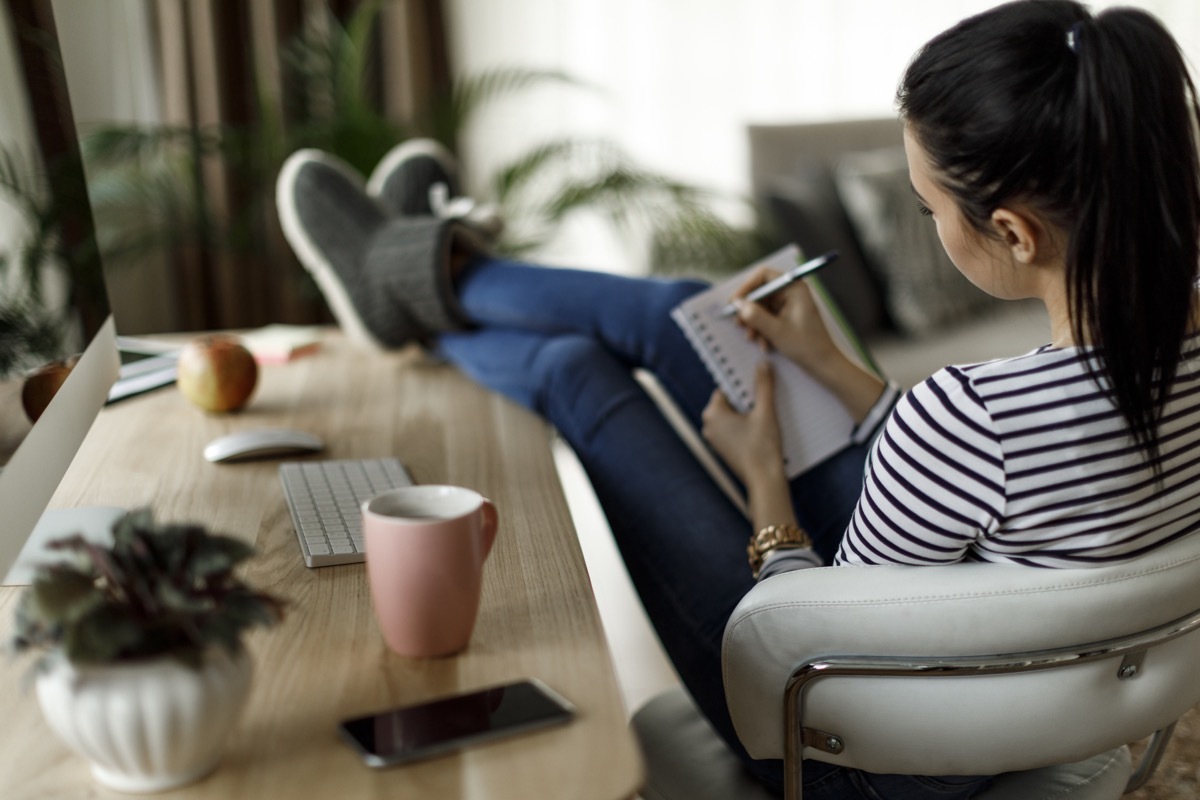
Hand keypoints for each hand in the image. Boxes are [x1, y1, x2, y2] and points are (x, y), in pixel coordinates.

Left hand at [701, 362, 784, 485]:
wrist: (764, 480)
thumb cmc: (762, 447)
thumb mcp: (765, 411)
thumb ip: (763, 386)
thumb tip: (763, 365)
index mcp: (713, 413)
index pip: (726, 388)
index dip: (743, 386)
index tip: (757, 384)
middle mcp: (708, 425)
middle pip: (729, 402)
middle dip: (746, 400)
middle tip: (763, 401)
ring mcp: (714, 439)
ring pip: (732, 416)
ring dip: (747, 414)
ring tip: (764, 416)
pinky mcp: (723, 449)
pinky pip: (733, 430)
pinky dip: (745, 426)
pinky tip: (760, 429)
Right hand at [730, 268, 838, 372]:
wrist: (823, 364)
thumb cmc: (806, 346)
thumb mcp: (776, 331)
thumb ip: (755, 315)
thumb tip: (737, 304)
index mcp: (794, 288)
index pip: (763, 275)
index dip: (746, 287)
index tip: (734, 302)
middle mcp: (791, 292)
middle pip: (760, 292)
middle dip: (749, 310)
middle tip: (738, 324)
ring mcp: (789, 305)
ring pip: (761, 307)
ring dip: (754, 323)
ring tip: (752, 339)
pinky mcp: (786, 317)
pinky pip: (767, 318)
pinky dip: (762, 330)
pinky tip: (763, 344)